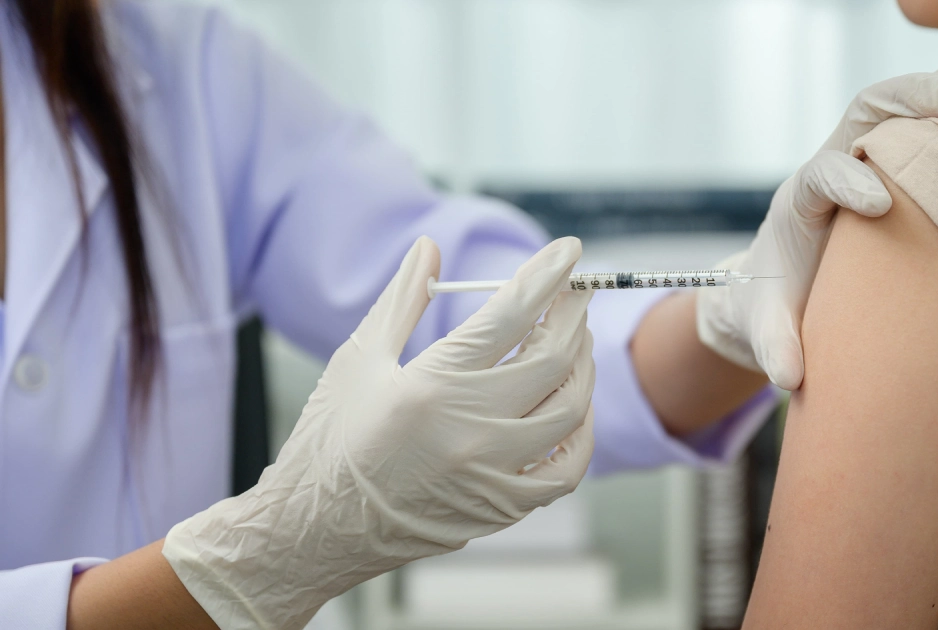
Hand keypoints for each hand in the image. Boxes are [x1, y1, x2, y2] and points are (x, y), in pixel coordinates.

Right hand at [163, 236, 594, 629]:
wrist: (314, 531)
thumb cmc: (331, 441)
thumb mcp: (358, 359)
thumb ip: (403, 299)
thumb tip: (431, 247)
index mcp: (432, 385)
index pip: (510, 315)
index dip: (547, 276)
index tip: (570, 251)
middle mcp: (470, 429)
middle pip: (551, 358)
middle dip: (572, 316)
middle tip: (575, 295)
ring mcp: (492, 473)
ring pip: (569, 409)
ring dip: (582, 367)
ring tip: (575, 343)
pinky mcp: (501, 508)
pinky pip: (566, 469)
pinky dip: (581, 433)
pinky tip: (574, 409)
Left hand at [696, 42, 937, 388]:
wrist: (772, 284)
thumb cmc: (769, 305)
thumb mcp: (763, 329)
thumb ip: (773, 347)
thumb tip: (788, 376)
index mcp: (798, 204)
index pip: (819, 177)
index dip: (846, 182)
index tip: (877, 203)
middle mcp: (832, 166)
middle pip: (861, 116)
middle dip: (904, 103)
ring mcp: (867, 157)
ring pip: (900, 106)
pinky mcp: (897, 161)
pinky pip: (929, 120)